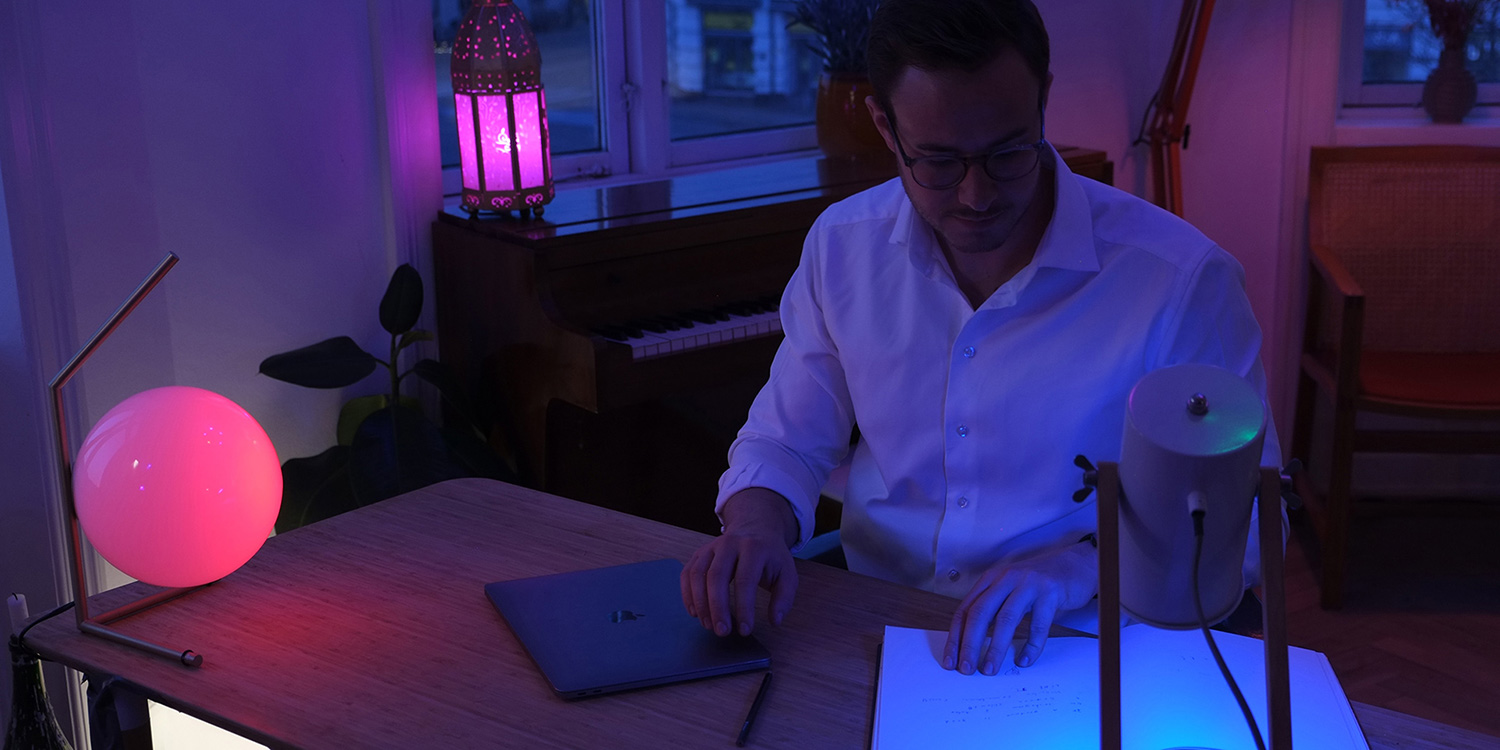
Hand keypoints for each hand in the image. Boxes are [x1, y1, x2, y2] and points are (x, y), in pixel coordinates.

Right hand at [680, 489, 799, 636]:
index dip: (744, 607)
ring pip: (698, 574)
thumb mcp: (787, 573)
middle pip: (716, 575)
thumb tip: (775, 620)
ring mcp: (711, 547)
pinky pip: (687, 573)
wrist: (756, 527)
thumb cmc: (771, 555)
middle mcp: (730, 544)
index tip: (745, 630)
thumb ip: (784, 598)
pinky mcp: (700, 553)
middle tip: (722, 631)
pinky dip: (688, 594)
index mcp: (754, 548)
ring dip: (700, 603)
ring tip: (708, 625)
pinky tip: (695, 612)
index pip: (745, 579)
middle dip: (717, 607)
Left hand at [944, 541, 1096, 673]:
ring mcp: (1028, 585)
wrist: (1074, 565)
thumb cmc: (1037, 582)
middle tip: (966, 668)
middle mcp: (1006, 579)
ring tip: (990, 668)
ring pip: (1006, 619)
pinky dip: (1031, 645)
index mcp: (991, 579)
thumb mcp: (1009, 589)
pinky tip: (1025, 660)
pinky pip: (1038, 624)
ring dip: (996, 647)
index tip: (951, 660)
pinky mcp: (1050, 593)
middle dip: (970, 644)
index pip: (965, 610)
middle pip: (980, 614)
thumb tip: (971, 642)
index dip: (955, 637)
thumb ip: (992, 607)